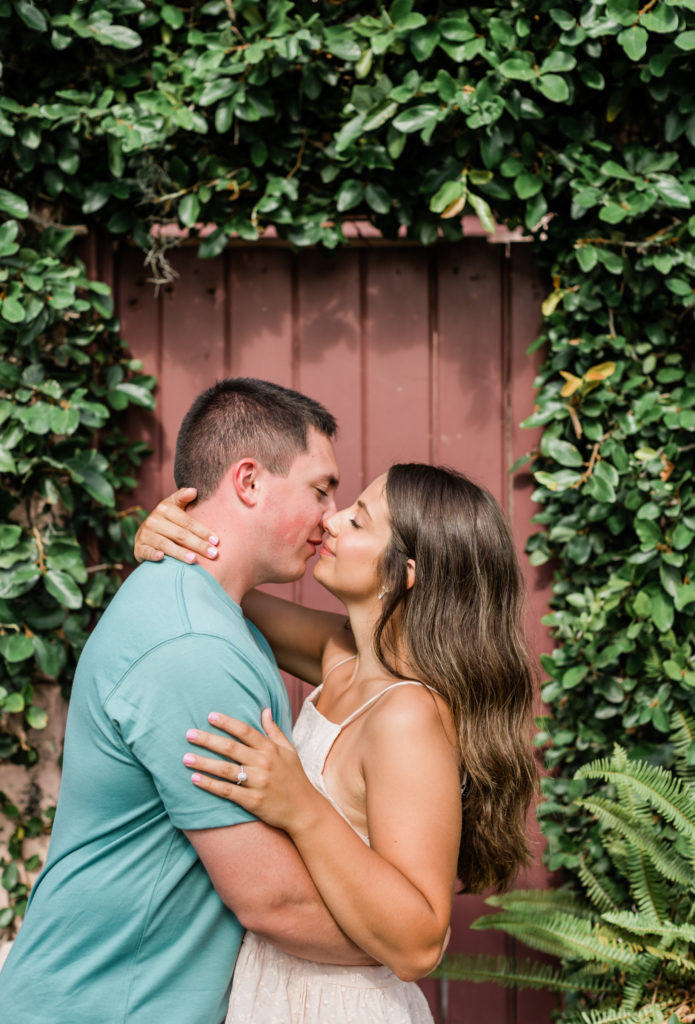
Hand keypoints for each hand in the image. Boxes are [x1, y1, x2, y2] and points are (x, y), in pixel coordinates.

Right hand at [133, 488, 218, 563]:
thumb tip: (194, 490)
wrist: (145, 532)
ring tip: (194, 560)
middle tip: (213, 554)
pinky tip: (161, 557)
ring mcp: (145, 534)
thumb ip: (183, 497)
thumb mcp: (173, 505)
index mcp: (164, 508)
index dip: (202, 531)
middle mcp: (153, 520)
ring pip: (165, 544)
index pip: (187, 522)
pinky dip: (153, 555)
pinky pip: (146, 551)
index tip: (216, 541)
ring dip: (180, 553)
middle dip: (198, 545)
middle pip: (179, 534)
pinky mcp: (139, 547)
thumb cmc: (167, 519)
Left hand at [183, 710, 320, 832]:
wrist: (304, 810)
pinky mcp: (253, 801)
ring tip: (185, 758)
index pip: (245, 731)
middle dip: (208, 740)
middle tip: (189, 734)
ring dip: (204, 762)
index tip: (210, 716)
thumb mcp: (288, 751)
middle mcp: (263, 763)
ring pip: (226, 769)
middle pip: (231, 748)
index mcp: (270, 749)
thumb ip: (274, 731)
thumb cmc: (295, 778)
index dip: (227, 723)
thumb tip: (264, 710)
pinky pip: (227, 791)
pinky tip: (195, 779)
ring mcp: (258, 783)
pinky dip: (210, 785)